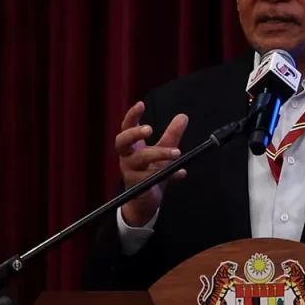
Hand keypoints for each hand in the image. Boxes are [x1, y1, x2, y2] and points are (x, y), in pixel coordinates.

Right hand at [115, 101, 188, 225]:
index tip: (141, 104)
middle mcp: (126, 157)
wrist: (146, 200)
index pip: (126, 127)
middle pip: (122, 141)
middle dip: (134, 134)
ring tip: (176, 152)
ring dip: (158, 154)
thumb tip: (183, 116)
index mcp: (130, 146)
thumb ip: (171, 135)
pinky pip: (153, 178)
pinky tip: (181, 172)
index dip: (132, 115)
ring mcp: (130, 172)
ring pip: (140, 160)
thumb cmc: (151, 171)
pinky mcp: (138, 186)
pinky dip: (170, 174)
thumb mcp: (162, 150)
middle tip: (149, 129)